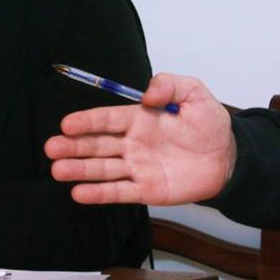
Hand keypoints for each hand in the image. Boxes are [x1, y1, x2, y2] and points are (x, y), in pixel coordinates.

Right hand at [45, 71, 236, 205]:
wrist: (228, 158)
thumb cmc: (210, 125)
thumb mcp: (194, 94)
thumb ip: (170, 85)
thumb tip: (147, 93)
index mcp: (140, 119)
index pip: (107, 119)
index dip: (87, 122)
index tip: (66, 124)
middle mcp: (133, 143)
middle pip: (98, 145)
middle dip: (74, 146)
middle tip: (52, 148)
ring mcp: (137, 168)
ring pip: (103, 169)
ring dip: (80, 170)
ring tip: (58, 170)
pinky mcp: (146, 190)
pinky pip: (119, 192)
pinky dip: (99, 194)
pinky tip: (79, 193)